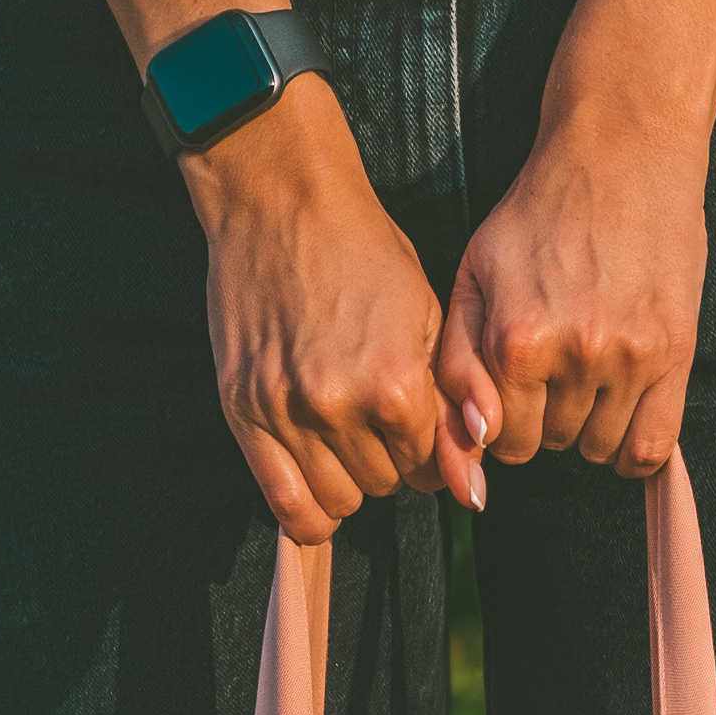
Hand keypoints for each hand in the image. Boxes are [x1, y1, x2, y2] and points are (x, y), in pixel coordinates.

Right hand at [185, 85, 483, 543]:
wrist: (281, 201)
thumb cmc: (363, 250)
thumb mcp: (428, 318)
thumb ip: (450, 407)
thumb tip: (472, 494)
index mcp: (396, 383)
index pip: (431, 465)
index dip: (434, 453)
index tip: (423, 432)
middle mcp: (339, 405)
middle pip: (386, 485)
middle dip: (392, 463)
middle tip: (380, 424)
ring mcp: (285, 410)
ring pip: (339, 500)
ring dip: (351, 481)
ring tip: (347, 440)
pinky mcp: (243, 409)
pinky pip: (283, 503)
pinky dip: (308, 513)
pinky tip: (319, 488)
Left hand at [436, 101, 711, 478]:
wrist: (623, 151)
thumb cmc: (539, 213)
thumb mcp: (474, 275)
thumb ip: (459, 364)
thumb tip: (477, 443)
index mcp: (517, 339)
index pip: (503, 440)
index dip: (505, 419)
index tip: (516, 389)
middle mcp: (576, 354)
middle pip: (551, 445)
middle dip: (546, 417)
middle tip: (555, 366)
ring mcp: (631, 356)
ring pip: (599, 448)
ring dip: (591, 425)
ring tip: (591, 372)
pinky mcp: (675, 352)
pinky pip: (654, 447)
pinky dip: (637, 452)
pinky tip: (626, 420)